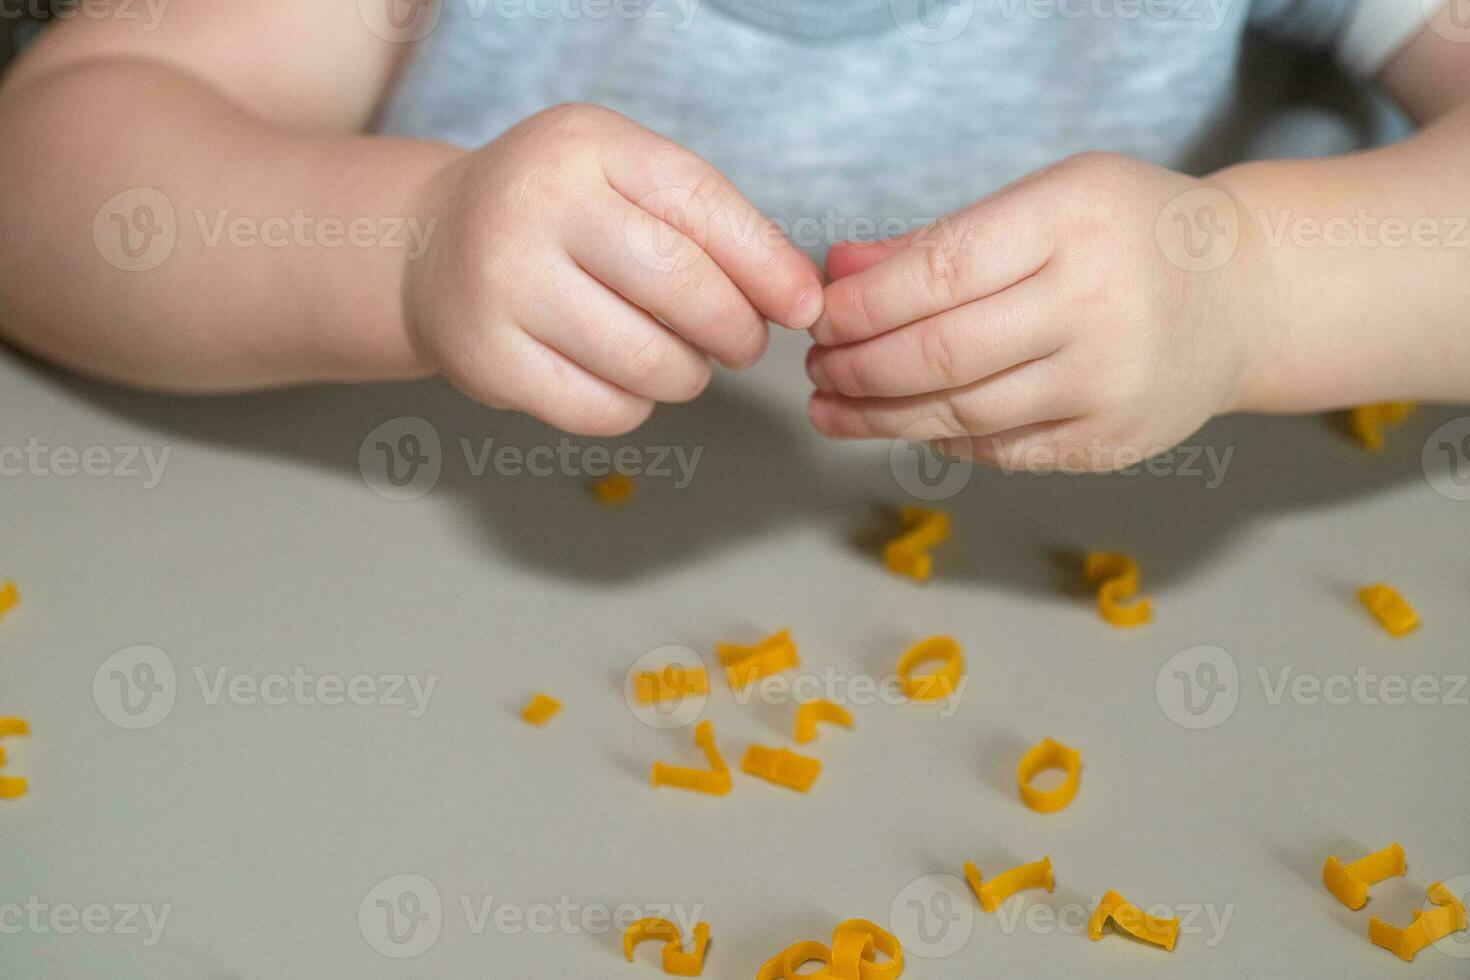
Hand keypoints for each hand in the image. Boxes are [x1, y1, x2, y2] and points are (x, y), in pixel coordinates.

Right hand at [405, 104, 821, 434]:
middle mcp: (536, 206)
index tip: (802, 306)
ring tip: (681, 360)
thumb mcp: (622, 178)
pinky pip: (602, 409)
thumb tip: (798, 298)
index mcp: (586, 146)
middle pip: (682, 288)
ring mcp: (502, 285)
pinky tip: (624, 379)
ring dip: (688, 375)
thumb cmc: (559, 214)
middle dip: (736, 330)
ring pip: (647, 361)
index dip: (767, 265)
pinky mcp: (486, 359)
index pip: (701, 206)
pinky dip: (635, 406)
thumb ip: (708, 222)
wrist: (431, 246)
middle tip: (742, 344)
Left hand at [805, 152, 1266, 471]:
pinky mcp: (1109, 443)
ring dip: (877, 415)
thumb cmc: (1127, 235)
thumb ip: (940, 239)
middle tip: (815, 366)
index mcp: (1072, 222)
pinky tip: (898, 423)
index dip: (860, 306)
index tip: (816, 316)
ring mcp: (1107, 384)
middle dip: (855, 366)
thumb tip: (837, 272)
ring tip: (832, 402)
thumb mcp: (1046, 201)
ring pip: (960, 414)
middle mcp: (1095, 305)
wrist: (1244, 297)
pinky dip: (936, 439)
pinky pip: (996, 451)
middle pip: (940, 354)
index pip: (937, 274)